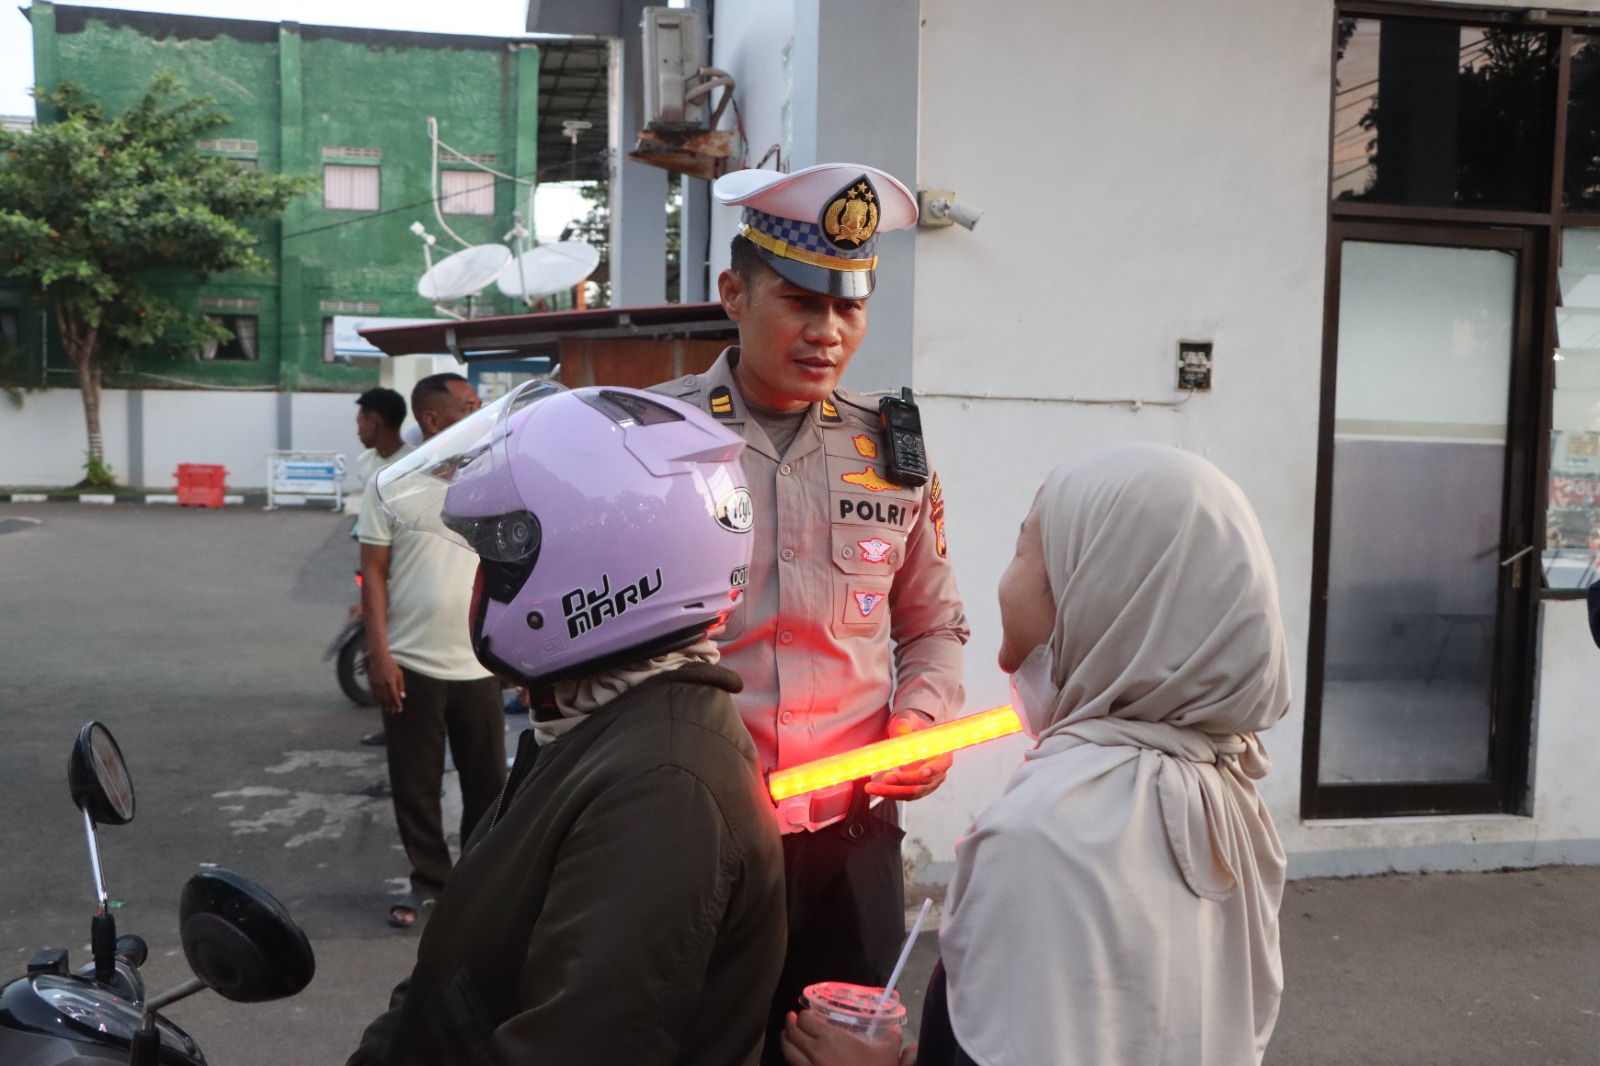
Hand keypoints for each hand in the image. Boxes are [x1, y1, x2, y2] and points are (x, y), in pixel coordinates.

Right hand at [369, 650, 405, 714]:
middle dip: (390, 707)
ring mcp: (376, 684)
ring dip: (384, 705)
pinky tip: (381, 703)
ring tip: (387, 710)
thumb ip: (401, 686)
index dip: (397, 704)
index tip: (400, 709)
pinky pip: (375, 694)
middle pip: (387, 699)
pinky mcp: (371, 683)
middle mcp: (383, 684)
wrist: (378, 658)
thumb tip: (402, 696)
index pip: (394, 696)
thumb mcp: (400, 674)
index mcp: (391, 682)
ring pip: (380, 698)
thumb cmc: (391, 665)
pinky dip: (378, 700)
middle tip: (393, 712)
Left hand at [781, 1009, 911, 1065]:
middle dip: (790, 1024)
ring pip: (788, 1052)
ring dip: (785, 1041)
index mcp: (831, 1039)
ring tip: (785, 1036)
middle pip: (793, 1034)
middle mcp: (815, 1052)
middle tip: (791, 1019)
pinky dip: (791, 1061)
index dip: (803, 1015)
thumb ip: (892, 1040)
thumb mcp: (888, 1055)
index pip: (807, 1021)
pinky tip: (795, 1060)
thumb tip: (896, 1031)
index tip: (805, 1014)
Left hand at [865, 713, 950, 800]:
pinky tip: (876, 789)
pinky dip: (890, 793)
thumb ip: (907, 722)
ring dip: (892, 792)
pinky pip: (904, 795)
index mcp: (942, 754)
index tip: (922, 772)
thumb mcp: (910, 721)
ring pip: (912, 792)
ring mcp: (927, 783)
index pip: (942, 764)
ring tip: (872, 787)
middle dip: (905, 781)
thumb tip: (902, 725)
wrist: (910, 735)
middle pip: (924, 782)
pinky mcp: (915, 789)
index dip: (934, 769)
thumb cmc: (914, 728)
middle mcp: (938, 772)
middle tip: (887, 778)